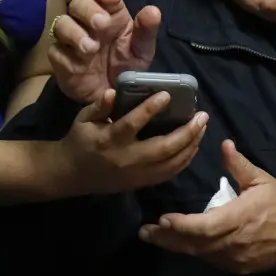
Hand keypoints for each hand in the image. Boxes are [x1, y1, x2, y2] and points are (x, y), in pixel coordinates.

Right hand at [48, 0, 159, 102]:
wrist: (111, 97)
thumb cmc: (126, 66)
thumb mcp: (141, 51)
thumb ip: (146, 31)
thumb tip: (153, 11)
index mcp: (110, 14)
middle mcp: (87, 21)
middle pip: (78, 3)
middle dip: (88, 10)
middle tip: (101, 24)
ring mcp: (71, 38)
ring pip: (62, 23)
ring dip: (74, 32)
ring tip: (90, 48)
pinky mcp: (60, 57)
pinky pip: (56, 50)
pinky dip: (67, 56)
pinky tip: (79, 66)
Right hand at [56, 87, 206, 194]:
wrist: (73, 175)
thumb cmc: (80, 140)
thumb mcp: (83, 119)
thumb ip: (99, 106)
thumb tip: (113, 92)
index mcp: (109, 139)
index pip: (132, 124)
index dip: (150, 109)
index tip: (167, 94)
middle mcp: (126, 158)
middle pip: (162, 148)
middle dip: (186, 132)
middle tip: (202, 116)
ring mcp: (136, 174)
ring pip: (170, 163)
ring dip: (190, 145)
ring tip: (203, 128)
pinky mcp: (142, 183)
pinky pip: (169, 173)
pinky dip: (184, 160)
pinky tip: (194, 146)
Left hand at [138, 140, 275, 273]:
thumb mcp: (261, 180)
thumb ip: (238, 164)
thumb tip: (223, 144)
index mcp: (238, 218)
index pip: (201, 226)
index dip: (180, 225)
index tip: (161, 219)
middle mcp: (233, 243)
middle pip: (193, 244)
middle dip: (167, 238)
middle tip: (145, 232)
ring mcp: (235, 258)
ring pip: (200, 255)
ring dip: (177, 246)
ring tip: (156, 237)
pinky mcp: (239, 267)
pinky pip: (211, 261)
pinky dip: (195, 252)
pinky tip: (181, 245)